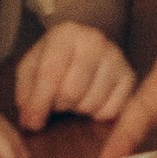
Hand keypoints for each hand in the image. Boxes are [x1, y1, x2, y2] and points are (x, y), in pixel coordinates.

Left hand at [13, 22, 137, 131]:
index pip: (50, 74)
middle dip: (59, 104)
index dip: (39, 103)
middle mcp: (95, 41)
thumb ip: (27, 94)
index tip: (32, 123)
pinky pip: (111, 112)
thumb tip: (32, 122)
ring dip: (77, 109)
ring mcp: (116, 58)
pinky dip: (97, 113)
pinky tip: (91, 99)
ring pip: (92, 104)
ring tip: (74, 97)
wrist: (83, 48)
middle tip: (57, 100)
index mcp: (65, 33)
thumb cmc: (53, 61)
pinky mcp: (130, 77)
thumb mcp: (31, 69)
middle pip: (71, 92)